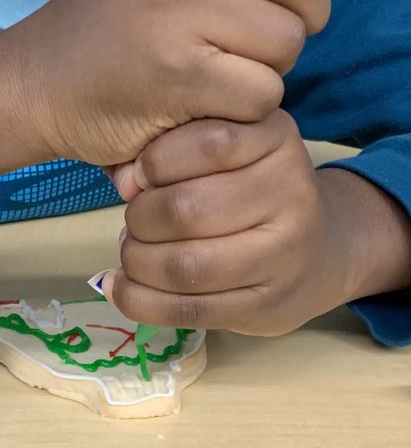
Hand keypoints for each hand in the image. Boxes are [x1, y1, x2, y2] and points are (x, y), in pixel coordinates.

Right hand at [11, 0, 331, 168]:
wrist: (41, 78)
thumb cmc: (117, 14)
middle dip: (299, 15)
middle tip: (253, 31)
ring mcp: (173, 5)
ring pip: (288, 39)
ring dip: (268, 66)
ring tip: (215, 63)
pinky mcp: (178, 70)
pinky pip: (263, 91)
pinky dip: (243, 106)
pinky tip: (202, 97)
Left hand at [103, 111, 352, 335]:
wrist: (325, 247)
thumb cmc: (256, 182)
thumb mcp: (235, 137)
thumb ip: (182, 141)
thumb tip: (126, 180)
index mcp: (276, 138)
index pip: (209, 143)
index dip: (156, 160)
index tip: (137, 174)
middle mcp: (290, 193)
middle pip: (188, 210)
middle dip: (141, 217)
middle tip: (132, 218)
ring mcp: (284, 256)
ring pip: (186, 266)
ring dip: (138, 261)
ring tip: (131, 250)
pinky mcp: (266, 308)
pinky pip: (190, 310)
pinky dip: (142, 301)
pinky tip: (121, 287)